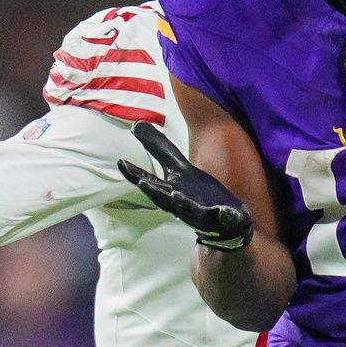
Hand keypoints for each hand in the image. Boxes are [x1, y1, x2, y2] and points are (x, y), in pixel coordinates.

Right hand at [118, 122, 252, 250]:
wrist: (224, 221)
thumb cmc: (196, 194)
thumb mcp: (179, 168)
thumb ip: (159, 149)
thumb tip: (136, 125)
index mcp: (170, 191)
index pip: (149, 182)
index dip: (134, 174)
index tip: (121, 162)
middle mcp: (181, 205)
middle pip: (163, 199)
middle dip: (153, 191)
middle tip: (141, 182)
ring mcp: (201, 214)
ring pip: (188, 211)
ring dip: (182, 204)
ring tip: (176, 194)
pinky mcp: (222, 219)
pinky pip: (223, 218)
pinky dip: (222, 215)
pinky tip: (223, 210)